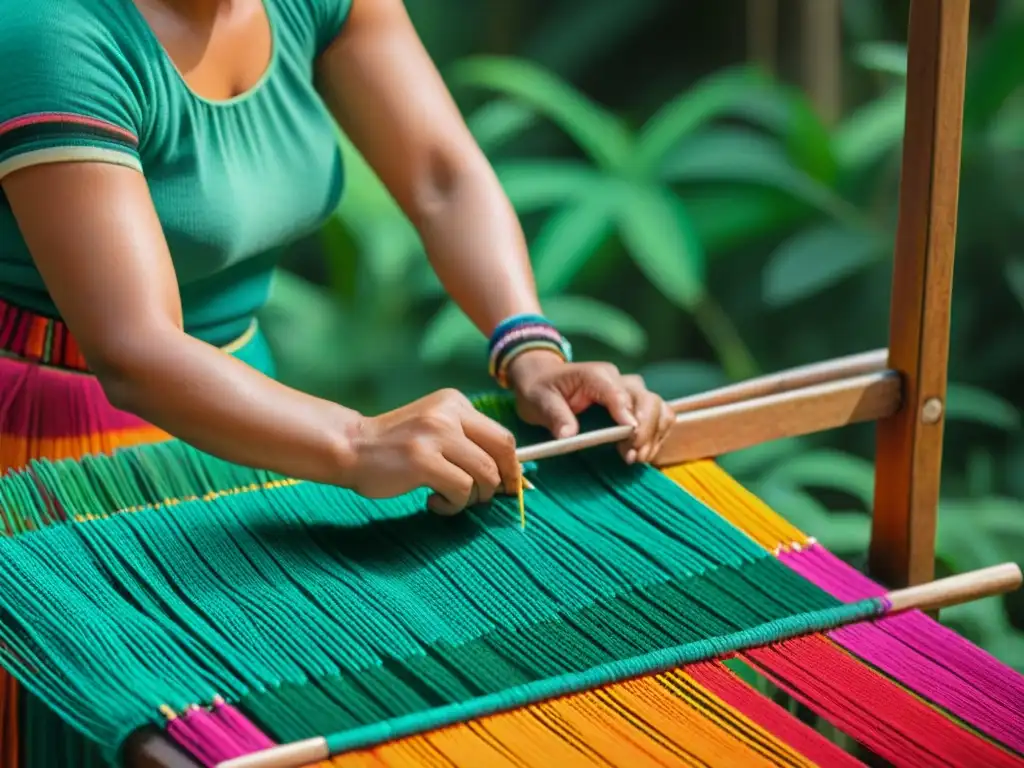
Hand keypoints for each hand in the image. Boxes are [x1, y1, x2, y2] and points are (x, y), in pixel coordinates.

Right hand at [344, 389, 520, 514]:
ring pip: (484, 475)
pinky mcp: (423, 459)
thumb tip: (513, 476)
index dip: (513, 466)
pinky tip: (433, 503)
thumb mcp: (435, 430)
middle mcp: (448, 413)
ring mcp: (435, 434)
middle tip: (486, 499)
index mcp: (455, 403)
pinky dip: (453, 505)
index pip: (502, 436)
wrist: (350, 447)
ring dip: (472, 498)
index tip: (512, 487)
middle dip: (501, 482)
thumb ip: (468, 443)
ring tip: (449, 499)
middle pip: (501, 452)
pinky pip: (461, 489)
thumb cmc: (395, 447)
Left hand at [508, 351, 673, 464]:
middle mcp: (620, 381)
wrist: (544, 379)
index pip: (620, 394)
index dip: (628, 416)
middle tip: (631, 457)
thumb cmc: (541, 388)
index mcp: (597, 375)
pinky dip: (656, 436)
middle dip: (645, 430)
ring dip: (654, 435)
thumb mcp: (539, 400)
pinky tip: (641, 453)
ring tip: (638, 458)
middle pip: (648, 400)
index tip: (629, 439)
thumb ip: (555, 415)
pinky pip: (659, 418)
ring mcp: (630, 393)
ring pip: (659, 409)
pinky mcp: (635, 407)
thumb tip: (568, 435)